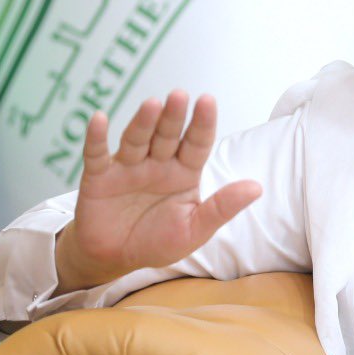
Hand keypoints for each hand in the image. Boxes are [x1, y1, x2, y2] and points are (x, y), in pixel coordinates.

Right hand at [54, 92, 260, 292]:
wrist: (115, 259)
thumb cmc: (158, 241)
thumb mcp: (194, 229)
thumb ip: (221, 208)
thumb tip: (257, 188)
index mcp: (184, 172)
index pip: (196, 143)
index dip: (202, 123)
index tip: (208, 100)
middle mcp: (157, 163)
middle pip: (167, 135)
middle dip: (173, 117)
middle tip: (179, 96)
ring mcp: (127, 167)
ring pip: (136, 139)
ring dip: (143, 122)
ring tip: (152, 104)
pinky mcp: (99, 177)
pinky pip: (96, 154)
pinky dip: (96, 138)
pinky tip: (99, 120)